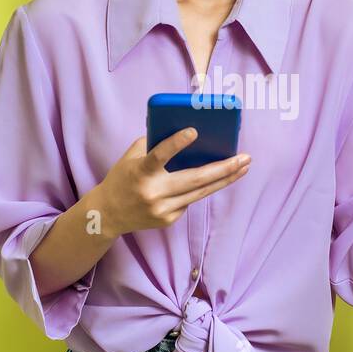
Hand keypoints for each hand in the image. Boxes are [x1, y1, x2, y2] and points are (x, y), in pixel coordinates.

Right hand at [93, 128, 250, 236]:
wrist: (107, 215)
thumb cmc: (123, 178)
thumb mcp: (132, 156)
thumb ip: (154, 143)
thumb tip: (185, 131)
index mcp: (141, 172)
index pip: (159, 156)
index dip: (176, 144)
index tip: (194, 131)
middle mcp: (153, 193)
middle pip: (195, 180)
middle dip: (224, 168)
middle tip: (245, 158)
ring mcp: (162, 210)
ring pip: (200, 193)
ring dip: (225, 179)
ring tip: (243, 167)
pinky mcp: (168, 220)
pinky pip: (190, 200)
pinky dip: (200, 188)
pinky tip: (212, 180)